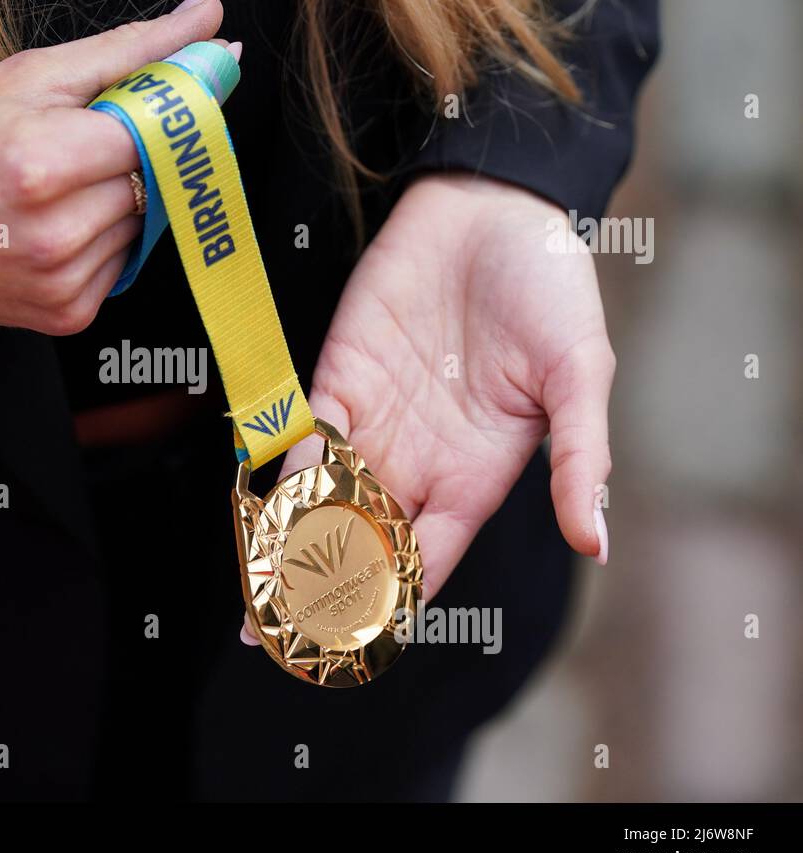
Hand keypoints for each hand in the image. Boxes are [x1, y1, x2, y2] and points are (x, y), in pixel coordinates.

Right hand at [0, 0, 231, 329]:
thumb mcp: (28, 76)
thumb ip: (131, 50)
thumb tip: (209, 24)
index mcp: (39, 166)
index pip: (155, 131)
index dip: (165, 108)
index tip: (170, 91)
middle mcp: (53, 235)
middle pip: (154, 177)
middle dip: (131, 152)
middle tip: (78, 141)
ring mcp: (61, 282)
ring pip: (145, 222)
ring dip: (120, 197)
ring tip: (57, 187)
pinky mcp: (66, 316)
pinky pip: (123, 263)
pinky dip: (105, 239)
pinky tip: (57, 224)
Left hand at [242, 174, 613, 641]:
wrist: (495, 206)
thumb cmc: (550, 288)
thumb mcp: (581, 374)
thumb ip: (580, 458)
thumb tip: (595, 543)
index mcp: (476, 473)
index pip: (427, 554)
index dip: (394, 600)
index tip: (357, 646)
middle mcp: (419, 457)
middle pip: (365, 540)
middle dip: (325, 589)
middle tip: (280, 639)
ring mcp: (376, 418)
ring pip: (326, 499)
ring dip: (291, 546)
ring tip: (257, 596)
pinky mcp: (340, 374)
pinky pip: (307, 435)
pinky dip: (285, 474)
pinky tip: (261, 511)